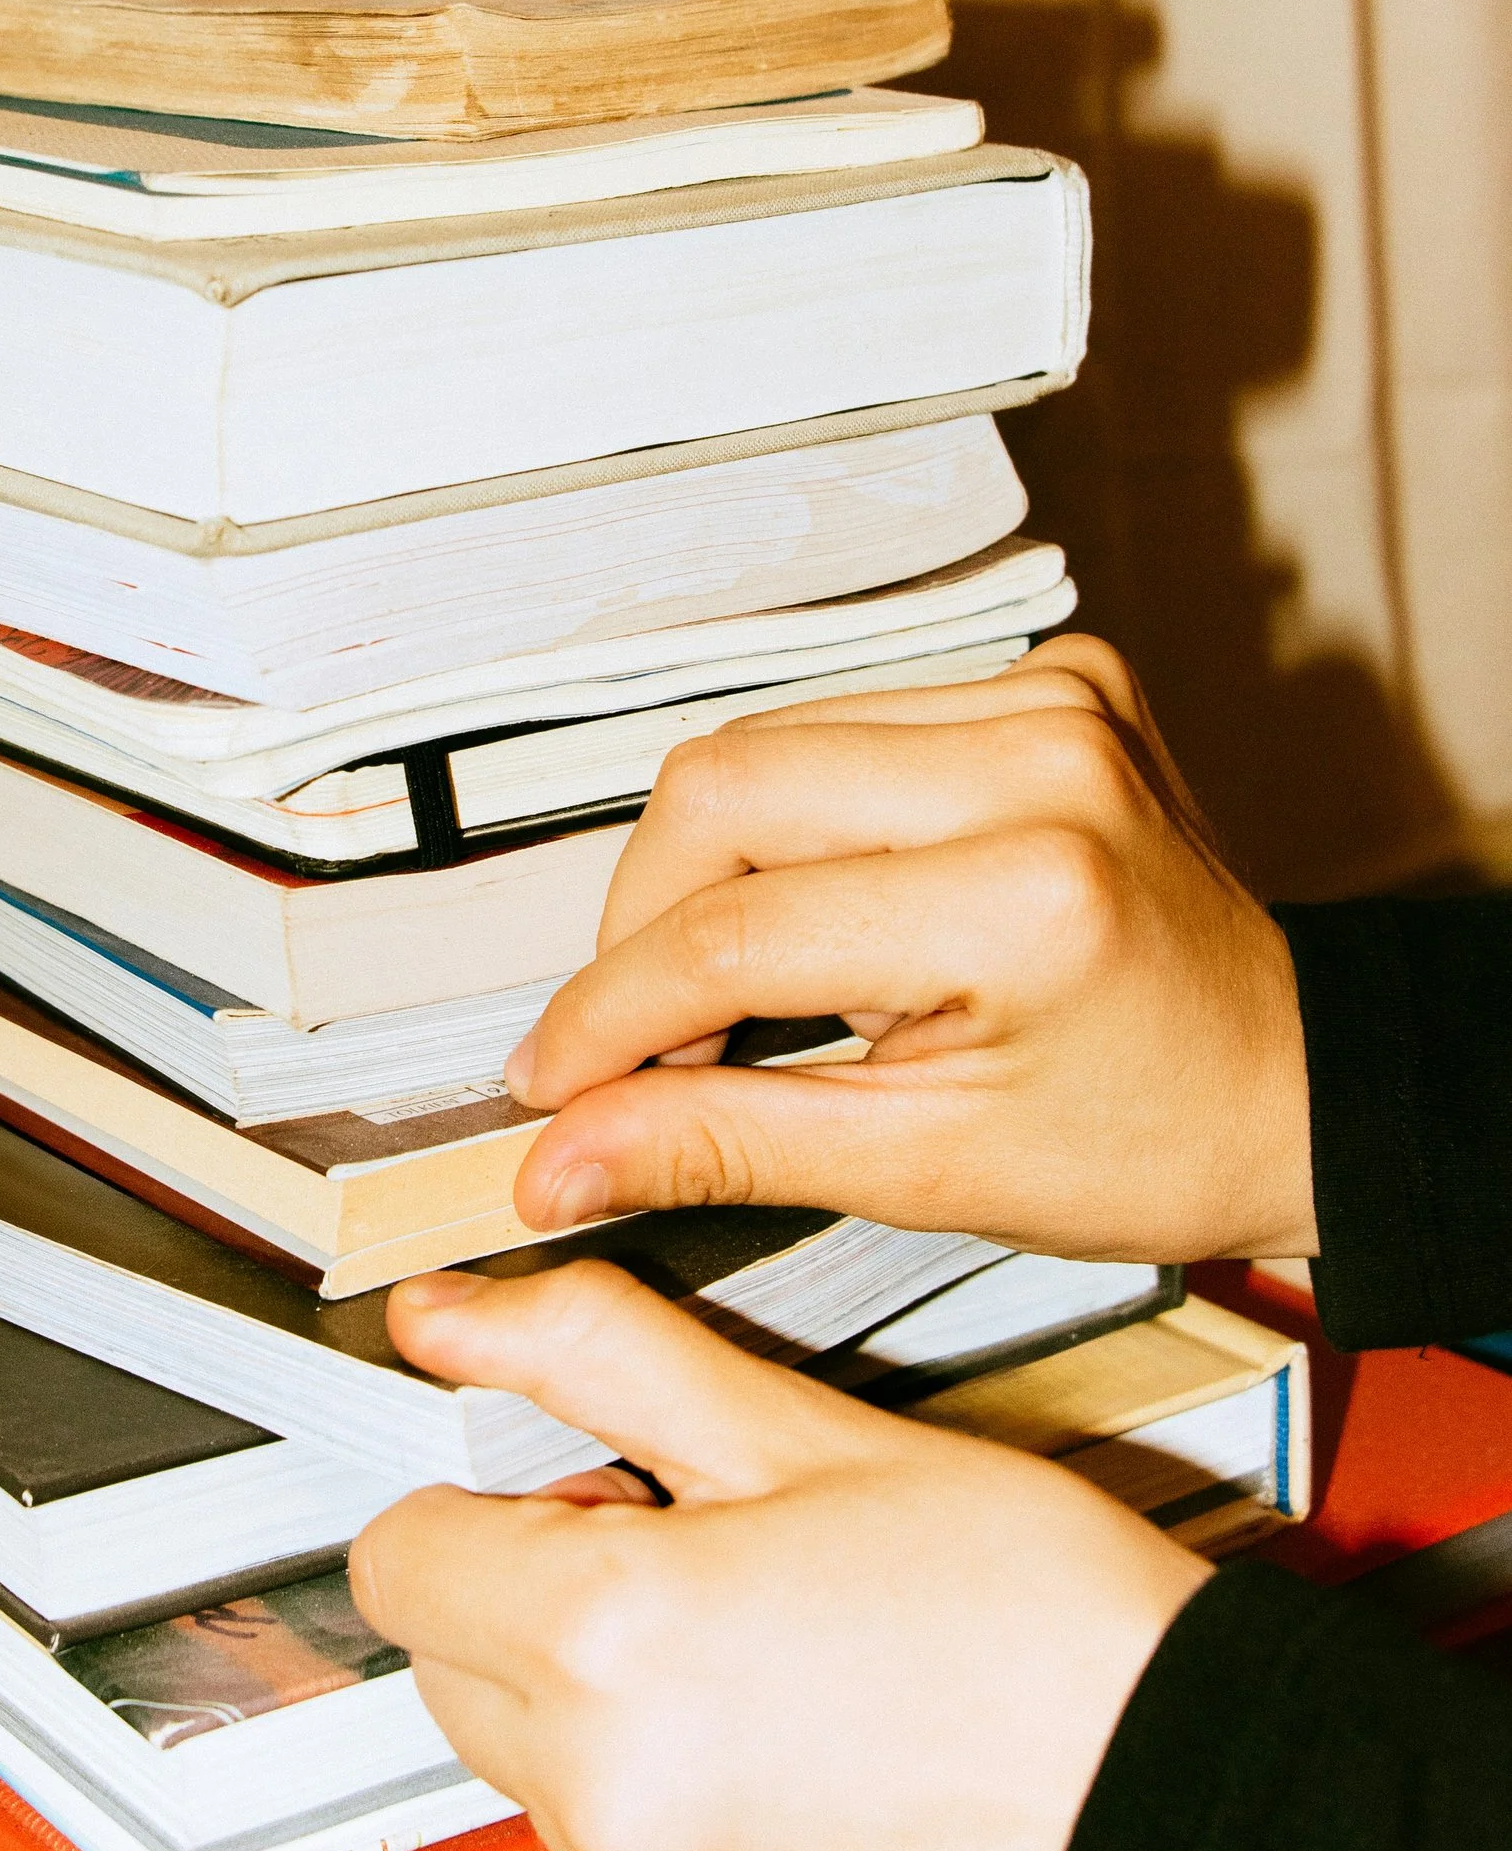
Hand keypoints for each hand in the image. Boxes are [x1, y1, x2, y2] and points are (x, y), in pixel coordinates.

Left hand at [352, 1262, 1206, 1850]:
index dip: (492, 1498)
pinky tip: (799, 1755)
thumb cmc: (1028, 1613)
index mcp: (606, 1647)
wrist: (1189, 1806)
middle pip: (452, 1670)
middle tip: (700, 1554)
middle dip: (539, 1600)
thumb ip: (598, 1356)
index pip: (399, 1558)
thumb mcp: (803, 1431)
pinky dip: (674, 1812)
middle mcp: (607, 1804)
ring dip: (603, 1709)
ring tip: (769, 1656)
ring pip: (536, 1776)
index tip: (591, 1486)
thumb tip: (449, 1316)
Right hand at [505, 638, 1314, 1265]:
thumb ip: (726, 1142)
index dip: (611, 1013)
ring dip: (712, 866)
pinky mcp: (1050, 678)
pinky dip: (800, 815)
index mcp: (1022, 894)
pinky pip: (847, 717)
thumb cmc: (1156, 1141)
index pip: (736, 932)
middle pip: (722, 790)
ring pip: (766, 740)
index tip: (550, 1079)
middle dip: (644, 922)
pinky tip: (827, 904)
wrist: (1300, 1082)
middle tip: (630, 1034)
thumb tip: (559, 1156)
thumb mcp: (930, 1172)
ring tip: (733, 983)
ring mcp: (1047, 701)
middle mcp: (1038, 761)